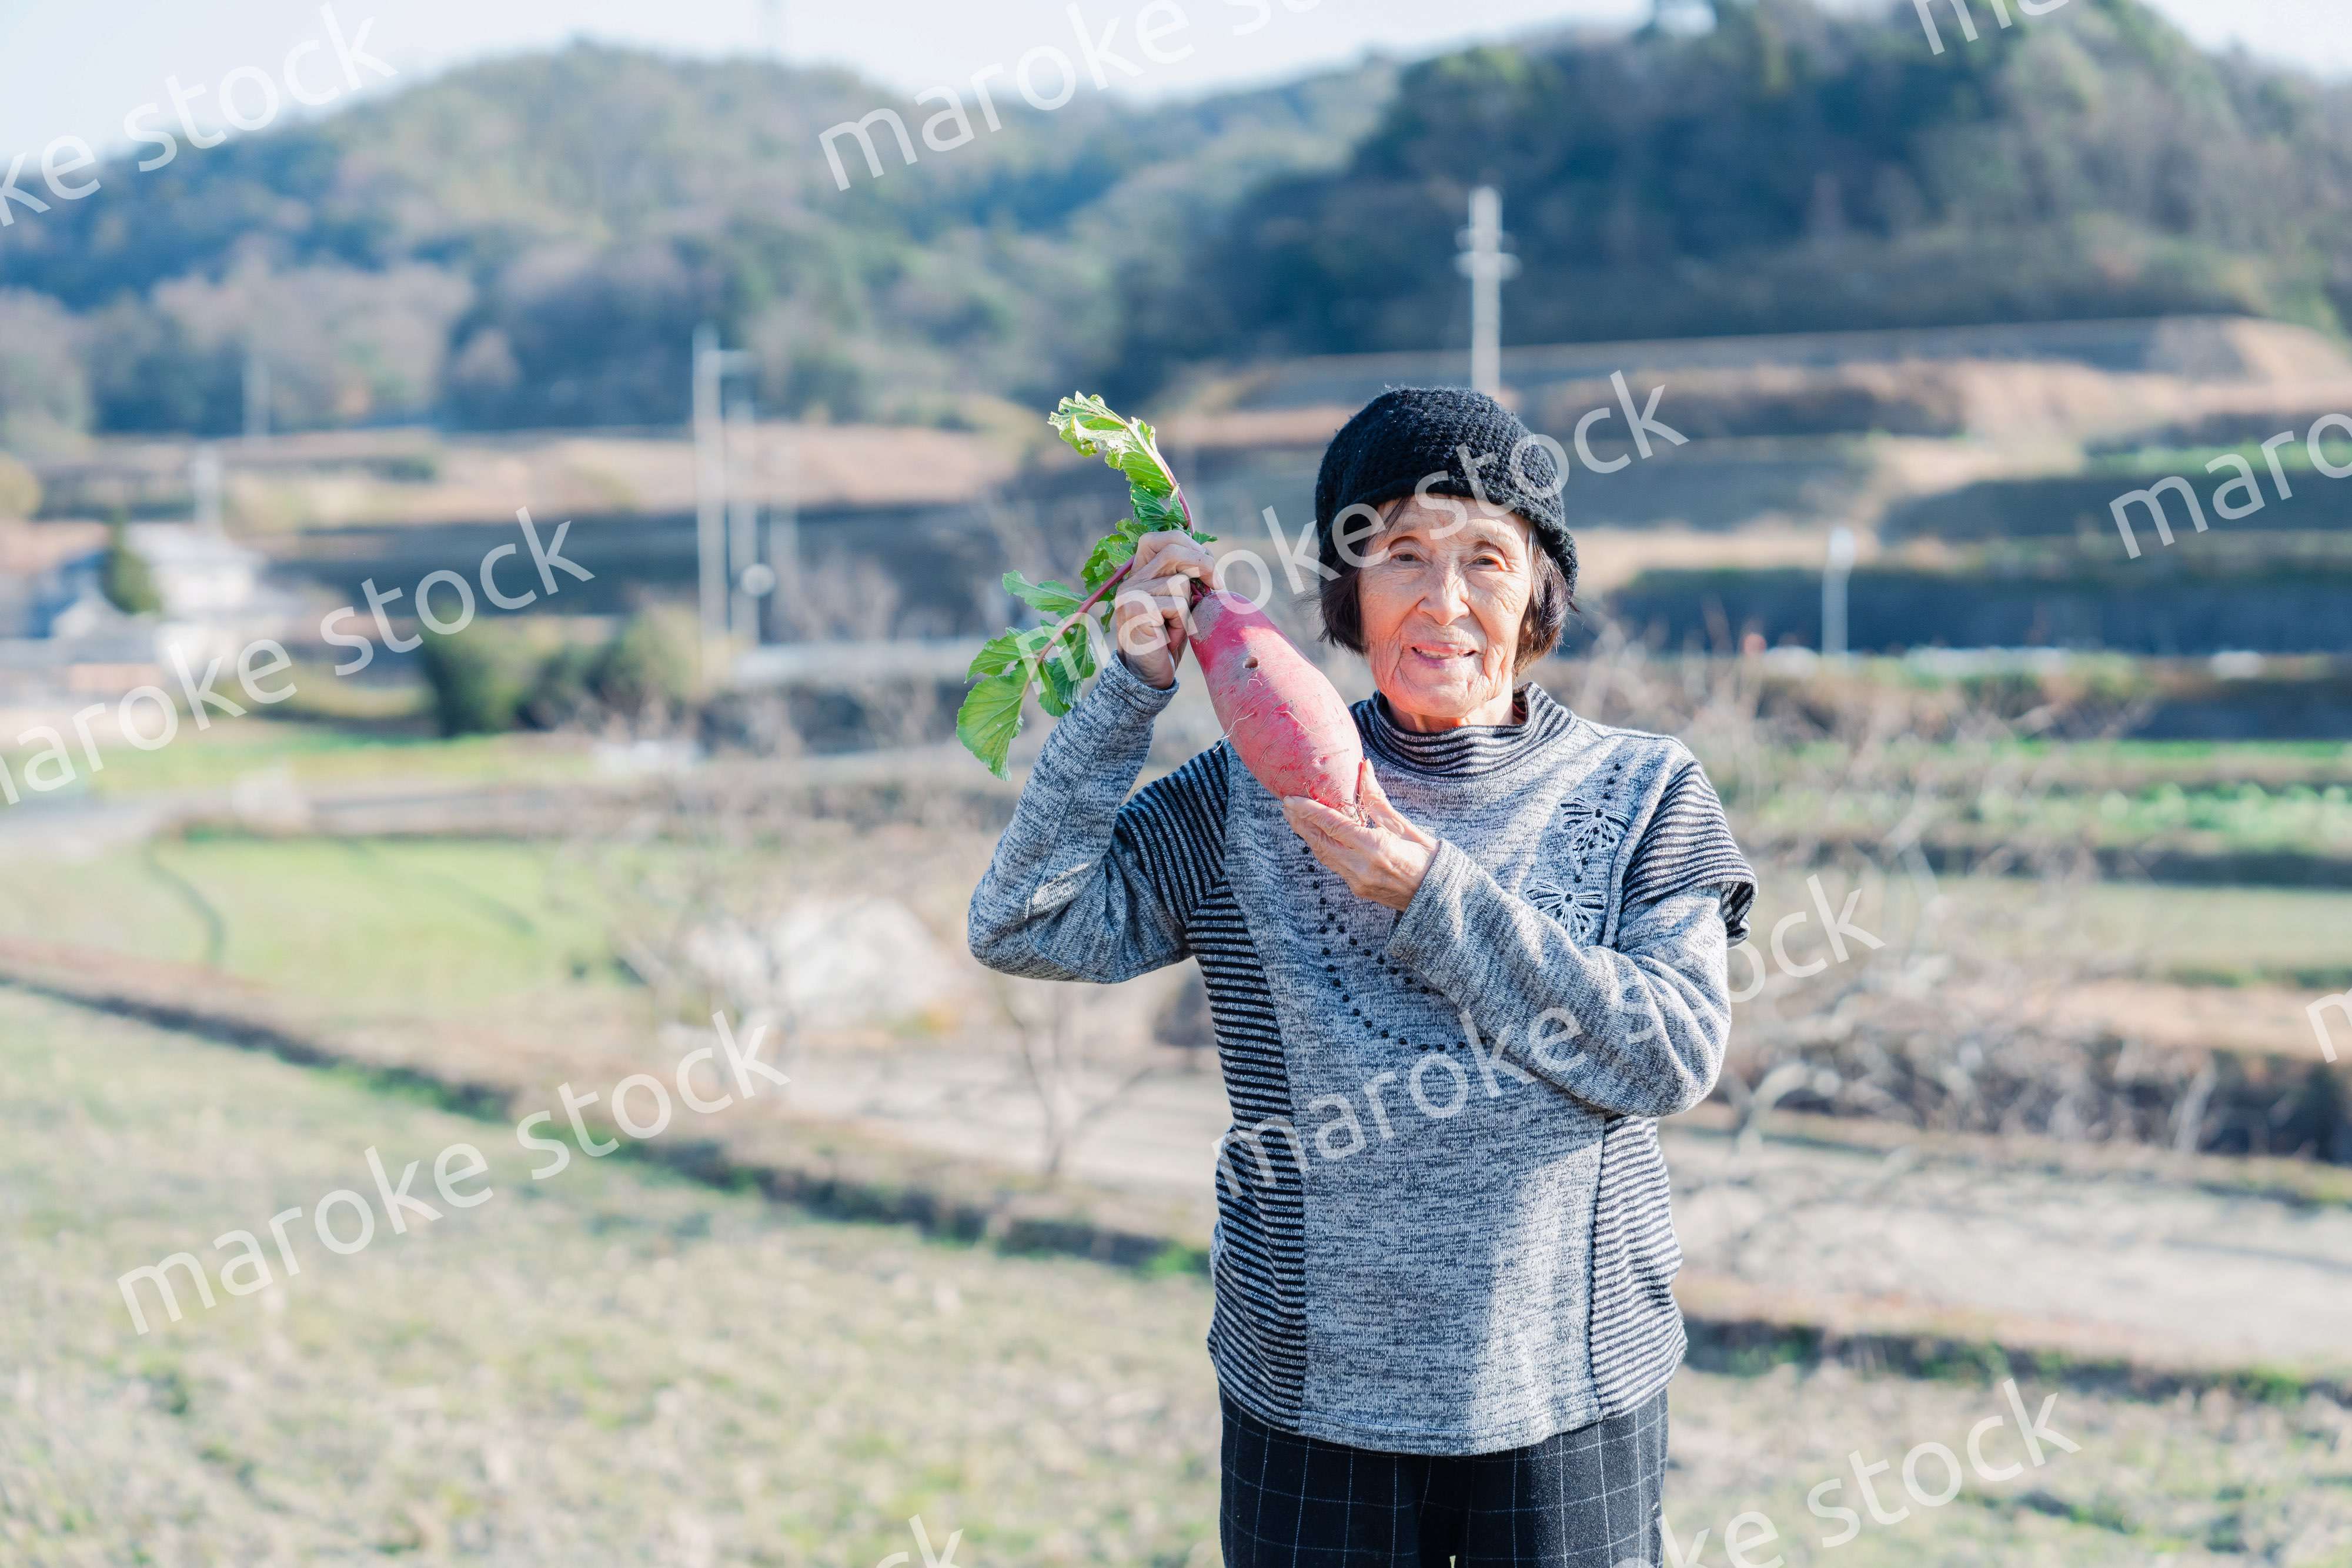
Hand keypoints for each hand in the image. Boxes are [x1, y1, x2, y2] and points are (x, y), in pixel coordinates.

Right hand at [1112, 530, 1214, 689]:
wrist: (1148, 675)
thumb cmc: (1167, 638)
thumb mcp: (1179, 601)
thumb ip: (1184, 577)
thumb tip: (1209, 558)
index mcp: (1139, 572)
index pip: (1163, 538)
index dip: (1191, 545)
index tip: (1208, 568)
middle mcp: (1131, 580)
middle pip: (1173, 550)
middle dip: (1203, 566)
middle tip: (1216, 587)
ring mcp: (1130, 594)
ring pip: (1179, 581)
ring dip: (1188, 605)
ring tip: (1176, 624)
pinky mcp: (1136, 610)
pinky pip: (1176, 604)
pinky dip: (1182, 621)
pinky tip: (1169, 635)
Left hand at [1281, 761, 1438, 911]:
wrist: (1438, 896)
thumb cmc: (1427, 857)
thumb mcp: (1404, 825)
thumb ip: (1376, 799)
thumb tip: (1363, 768)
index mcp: (1375, 847)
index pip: (1332, 824)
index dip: (1308, 810)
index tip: (1291, 798)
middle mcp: (1361, 866)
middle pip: (1320, 841)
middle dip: (1300, 822)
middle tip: (1286, 805)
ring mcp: (1357, 881)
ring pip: (1323, 855)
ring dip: (1308, 835)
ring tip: (1295, 817)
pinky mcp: (1357, 889)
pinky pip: (1333, 864)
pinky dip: (1323, 848)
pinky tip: (1317, 835)